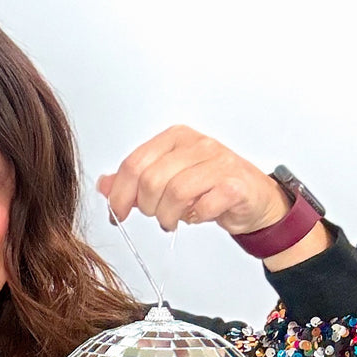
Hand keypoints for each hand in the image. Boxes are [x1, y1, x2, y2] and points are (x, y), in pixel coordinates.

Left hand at [96, 125, 289, 236]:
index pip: (134, 164)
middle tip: (157, 215)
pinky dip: (194, 218)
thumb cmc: (209, 186)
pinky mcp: (235, 184)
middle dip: (147, 207)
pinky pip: (203, 206)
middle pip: (151, 180)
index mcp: (175, 137)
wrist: (253, 198)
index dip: (120, 195)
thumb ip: (134, 181)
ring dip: (168, 216)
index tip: (118, 214)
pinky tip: (197, 216)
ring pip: (175, 193)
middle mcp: (197, 144)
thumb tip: (103, 184)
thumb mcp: (167, 179)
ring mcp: (219, 161)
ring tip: (174, 219)